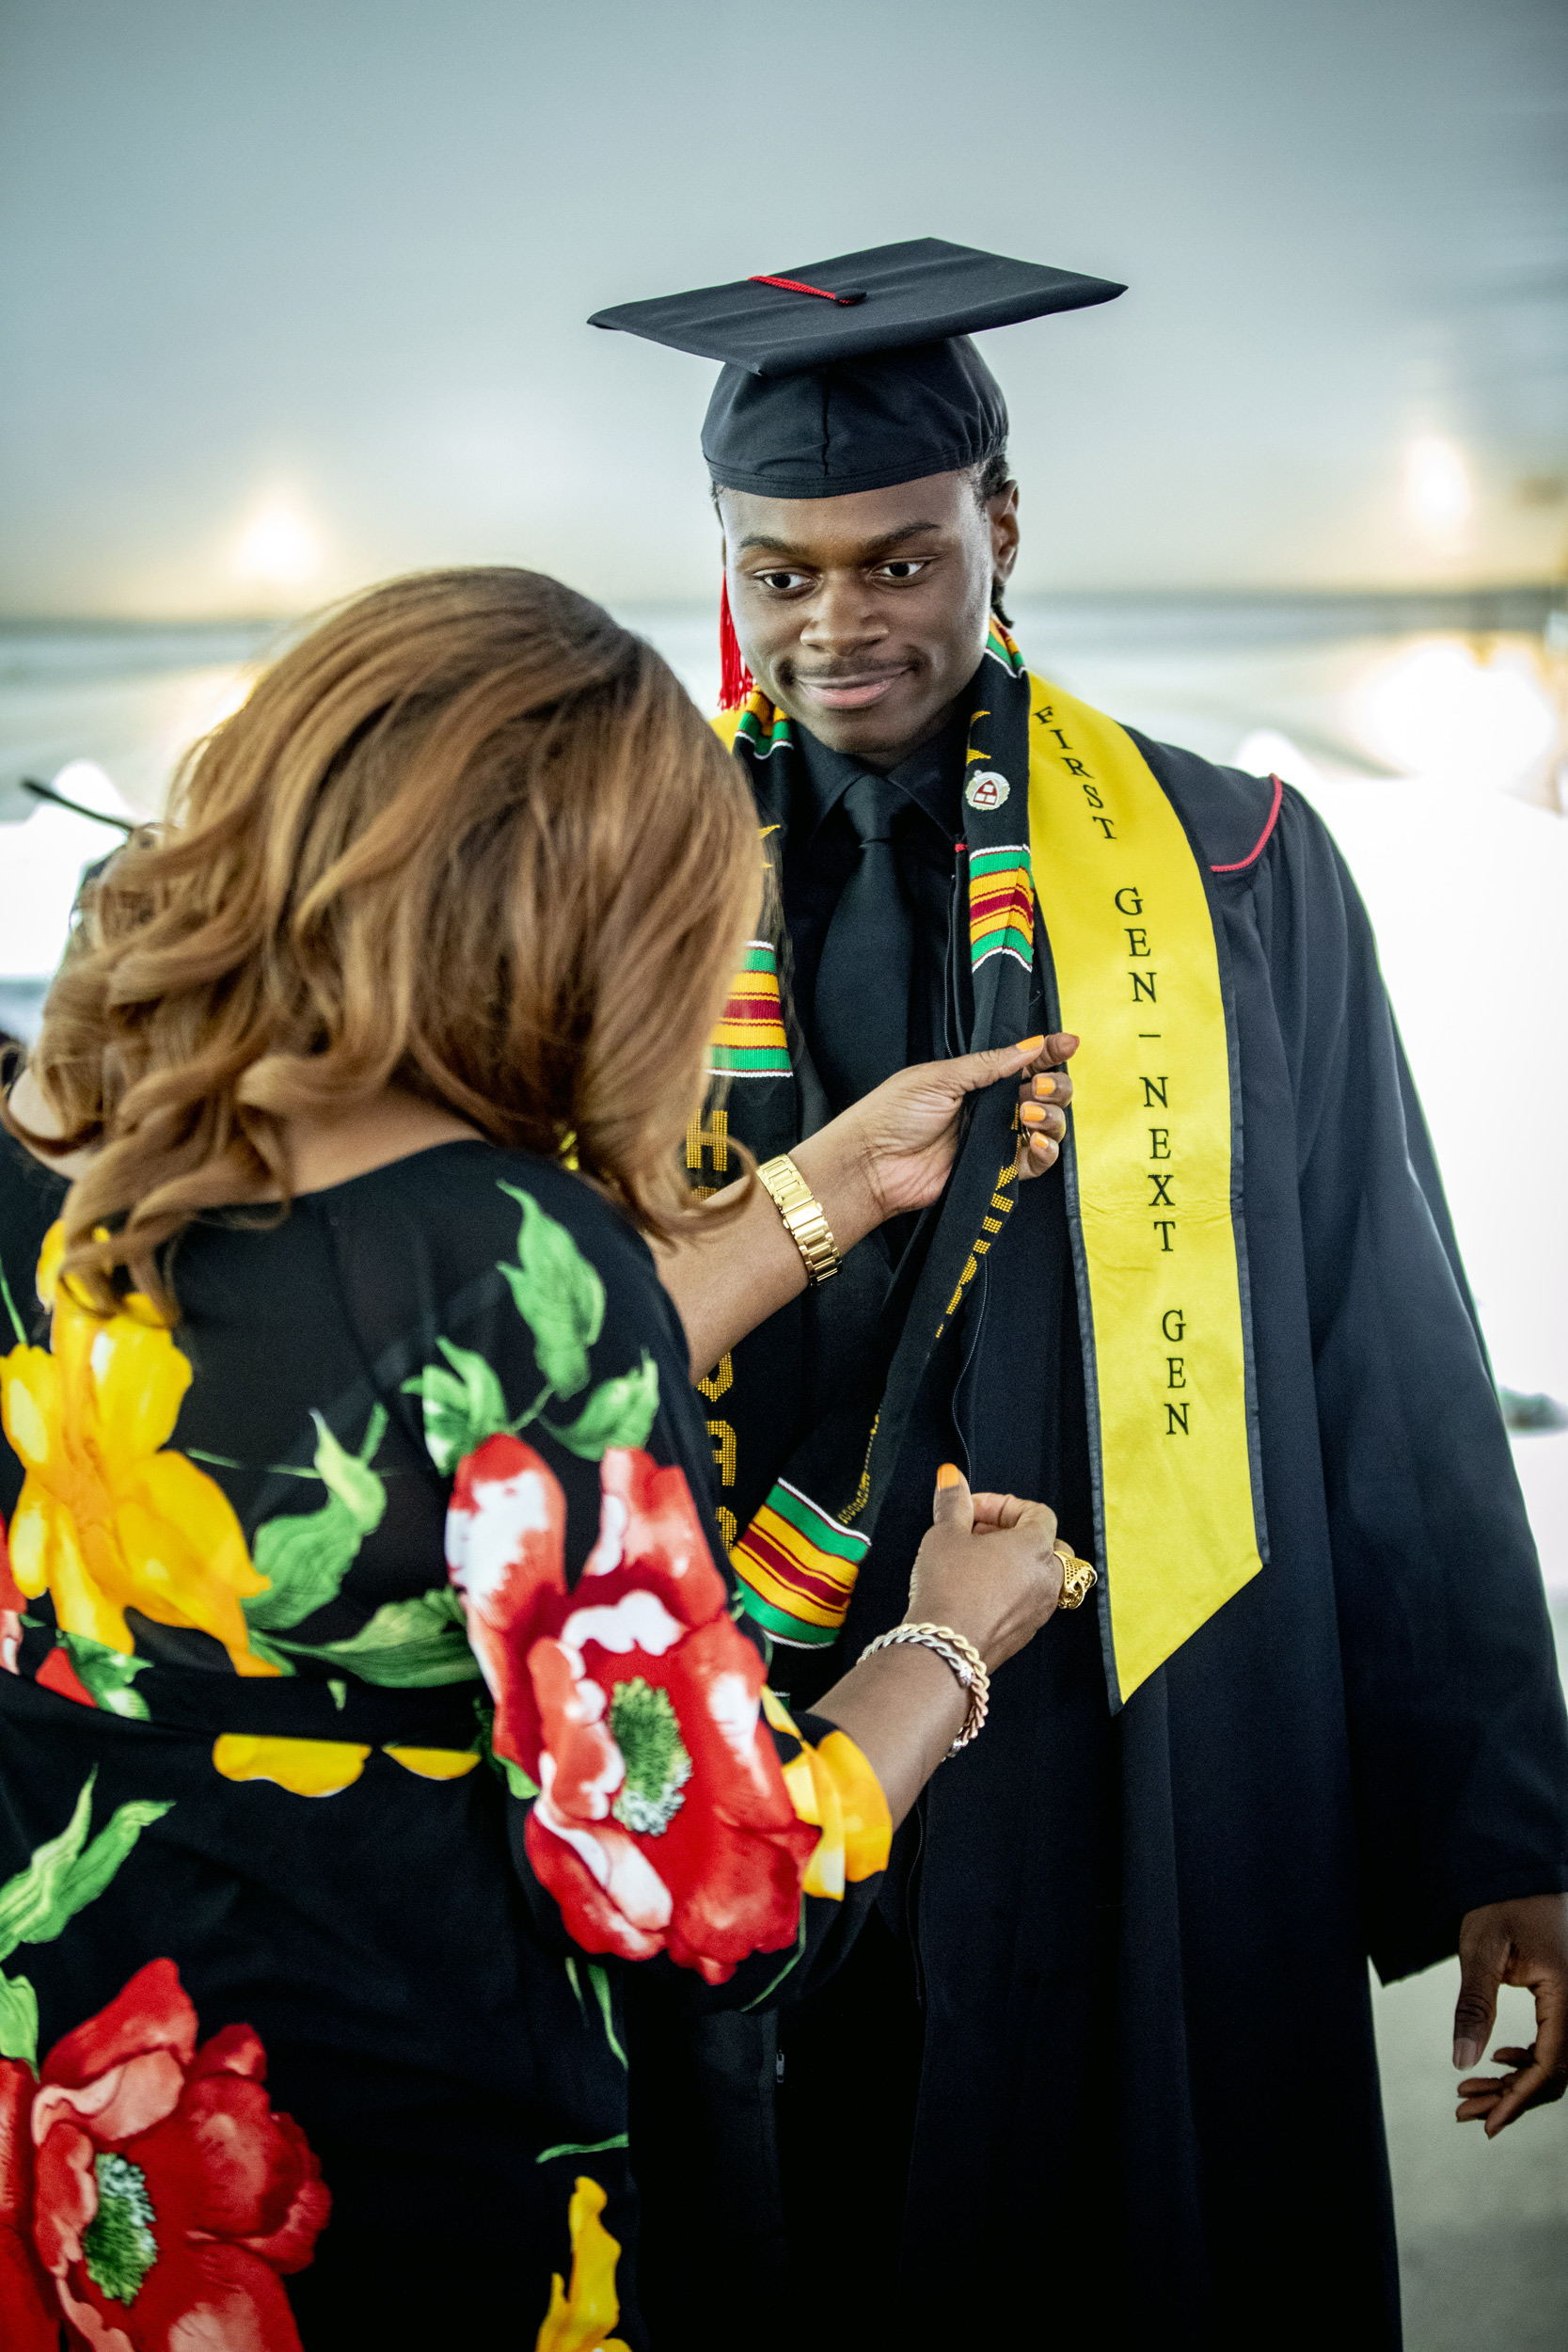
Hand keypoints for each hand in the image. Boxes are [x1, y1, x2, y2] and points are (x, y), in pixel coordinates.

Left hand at [829, 1032, 1078, 1222]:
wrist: (871, 1164)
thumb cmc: (892, 1113)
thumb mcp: (940, 1077)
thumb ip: (989, 1064)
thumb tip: (1032, 1045)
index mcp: (977, 1079)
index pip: (1023, 1061)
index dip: (1049, 1051)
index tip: (1069, 1042)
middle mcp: (991, 1107)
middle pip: (1045, 1093)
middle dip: (1055, 1085)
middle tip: (1038, 1087)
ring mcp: (996, 1140)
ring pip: (1048, 1125)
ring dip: (1051, 1116)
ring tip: (1028, 1115)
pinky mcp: (996, 1172)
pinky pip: (1036, 1162)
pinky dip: (1046, 1151)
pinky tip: (1036, 1142)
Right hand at [904, 1465, 1063, 1672]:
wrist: (944, 1648)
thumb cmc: (949, 1588)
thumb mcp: (945, 1534)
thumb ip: (954, 1503)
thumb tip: (952, 1478)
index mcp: (1036, 1547)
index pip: (1037, 1512)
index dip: (1003, 1505)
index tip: (972, 1509)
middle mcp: (1047, 1579)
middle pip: (1045, 1544)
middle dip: (1010, 1533)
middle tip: (975, 1533)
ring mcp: (1039, 1610)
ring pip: (1037, 1576)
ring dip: (1010, 1563)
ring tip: (972, 1562)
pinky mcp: (1024, 1634)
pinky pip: (1025, 1602)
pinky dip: (1008, 1590)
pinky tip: (973, 1591)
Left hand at [1452, 1892, 1567, 2133]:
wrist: (1518, 1874)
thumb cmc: (1498, 1905)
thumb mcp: (1480, 1949)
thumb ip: (1474, 2005)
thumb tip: (1461, 2061)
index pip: (1550, 2065)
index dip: (1518, 2099)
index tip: (1486, 2125)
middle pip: (1553, 2073)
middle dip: (1510, 2097)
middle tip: (1463, 2112)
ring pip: (1553, 2062)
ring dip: (1515, 2083)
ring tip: (1469, 2093)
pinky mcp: (1567, 2001)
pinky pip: (1555, 2044)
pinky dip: (1527, 2061)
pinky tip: (1500, 2060)